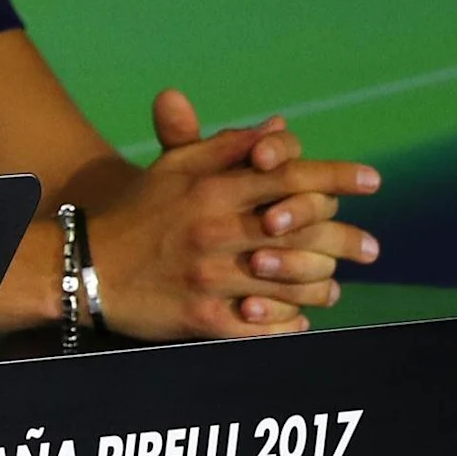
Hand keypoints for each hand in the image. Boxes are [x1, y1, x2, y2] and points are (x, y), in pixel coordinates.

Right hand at [93, 89, 379, 338]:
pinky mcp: (202, 319)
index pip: (290, 175)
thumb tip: (280, 128)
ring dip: (321, 285)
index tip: (373, 181)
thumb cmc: (136, 212)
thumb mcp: (175, 169)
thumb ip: (229, 148)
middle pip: (304, 233)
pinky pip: (264, 327)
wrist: (82, 267)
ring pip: (292, 284)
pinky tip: (297, 318)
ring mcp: (210, 279)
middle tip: (371, 248)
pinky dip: (288, 323)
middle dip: (347, 240)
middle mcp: (215, 233)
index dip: (338, 176)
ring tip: (332, 285)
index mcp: (212, 190)